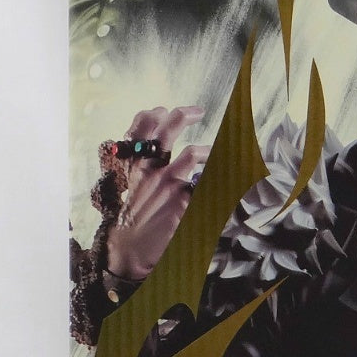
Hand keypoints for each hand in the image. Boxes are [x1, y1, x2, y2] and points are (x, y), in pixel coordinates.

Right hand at [105, 105, 206, 281]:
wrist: (132, 246)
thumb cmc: (136, 213)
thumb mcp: (133, 184)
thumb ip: (145, 163)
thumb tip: (165, 145)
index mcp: (137, 164)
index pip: (141, 127)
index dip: (155, 114)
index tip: (166, 110)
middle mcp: (152, 170)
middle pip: (167, 131)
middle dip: (183, 115)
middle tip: (198, 111)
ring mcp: (168, 185)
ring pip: (193, 153)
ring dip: (208, 150)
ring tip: (217, 154)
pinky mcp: (184, 203)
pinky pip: (206, 184)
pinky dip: (217, 182)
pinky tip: (224, 185)